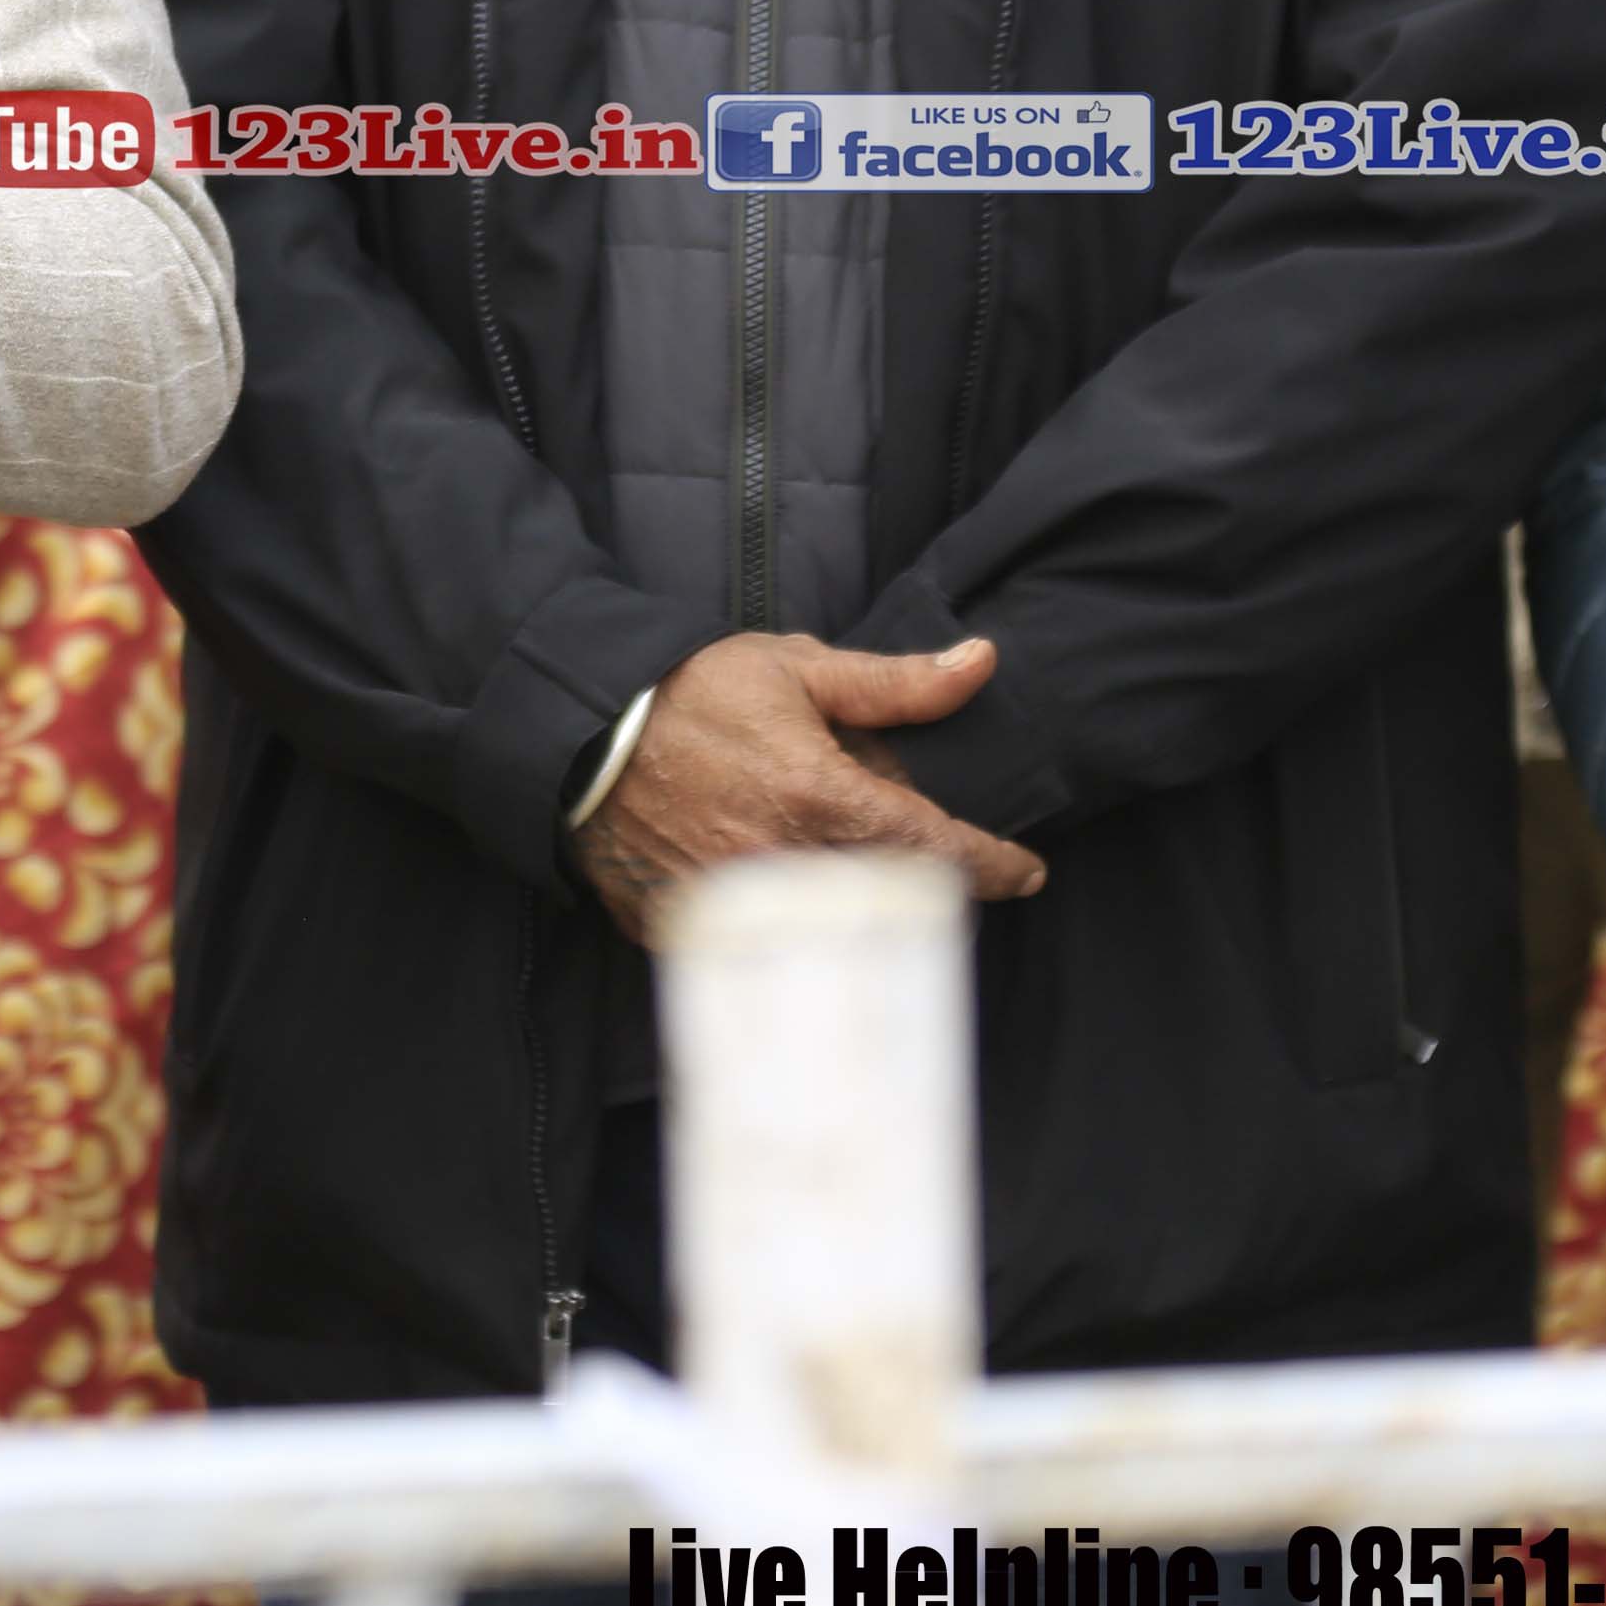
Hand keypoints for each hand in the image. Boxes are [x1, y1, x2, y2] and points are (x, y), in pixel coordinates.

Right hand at [571, 632, 1045, 940]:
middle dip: (914, 871)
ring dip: (857, 900)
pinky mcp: (700, 935)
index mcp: (822, 800)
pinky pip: (770, 941)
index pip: (938, 852)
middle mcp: (788, 867)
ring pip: (837, 927)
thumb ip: (895, 683)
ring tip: (839, 855)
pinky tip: (772, 873)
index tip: (1026, 871)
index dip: (993, 865)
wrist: (579, 735)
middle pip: (894, 895)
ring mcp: (742, 910)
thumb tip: (982, 664)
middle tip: (905, 837)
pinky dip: (790, 917)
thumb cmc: (690, 693)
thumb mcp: (795, 669)